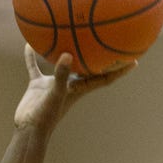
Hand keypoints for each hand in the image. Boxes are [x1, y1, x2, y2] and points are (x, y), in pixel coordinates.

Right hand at [14, 44, 136, 133]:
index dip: (119, 70)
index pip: (104, 78)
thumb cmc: (46, 116)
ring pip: (63, 64)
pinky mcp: (38, 85)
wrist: (28, 130)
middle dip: (100, 56)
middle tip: (112, 39)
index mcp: (80, 89)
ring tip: (73, 32)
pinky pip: (36, 67)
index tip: (134, 60)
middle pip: (89, 67)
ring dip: (67, 50)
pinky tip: (29, 43)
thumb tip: (68, 55)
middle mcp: (70, 85)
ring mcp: (54, 84)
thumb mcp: (55, 94)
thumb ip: (62, 75)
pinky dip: (33, 57)